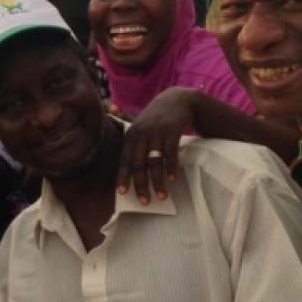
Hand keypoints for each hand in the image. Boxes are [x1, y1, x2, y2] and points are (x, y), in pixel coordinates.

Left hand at [116, 87, 199, 202]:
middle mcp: (141, 134)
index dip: (123, 177)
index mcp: (131, 135)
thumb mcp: (142, 128)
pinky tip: (173, 179)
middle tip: (144, 201)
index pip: (124, 160)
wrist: (178, 99)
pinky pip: (170, 153)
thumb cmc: (157, 120)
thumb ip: (135, 146)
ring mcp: (156, 132)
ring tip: (162, 196)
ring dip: (158, 181)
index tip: (122, 193)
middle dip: (141, 184)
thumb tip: (131, 174)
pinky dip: (171, 168)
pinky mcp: (172, 130)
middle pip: (138, 164)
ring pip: (154, 161)